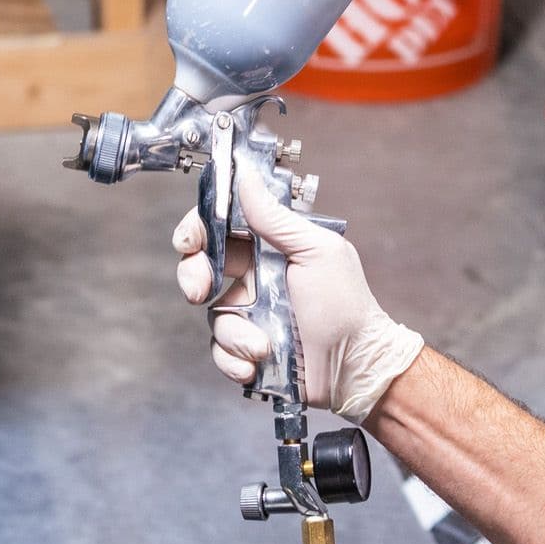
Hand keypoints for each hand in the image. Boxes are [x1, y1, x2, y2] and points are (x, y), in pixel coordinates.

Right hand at [172, 165, 423, 422]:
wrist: (356, 367)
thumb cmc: (346, 305)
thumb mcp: (315, 252)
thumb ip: (275, 218)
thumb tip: (247, 176)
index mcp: (270, 249)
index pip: (221, 228)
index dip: (196, 230)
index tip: (188, 242)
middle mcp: (256, 279)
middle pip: (201, 268)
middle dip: (193, 278)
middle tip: (200, 291)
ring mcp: (251, 315)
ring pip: (214, 316)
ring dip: (235, 333)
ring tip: (263, 346)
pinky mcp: (248, 350)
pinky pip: (222, 352)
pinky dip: (234, 360)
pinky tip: (256, 365)